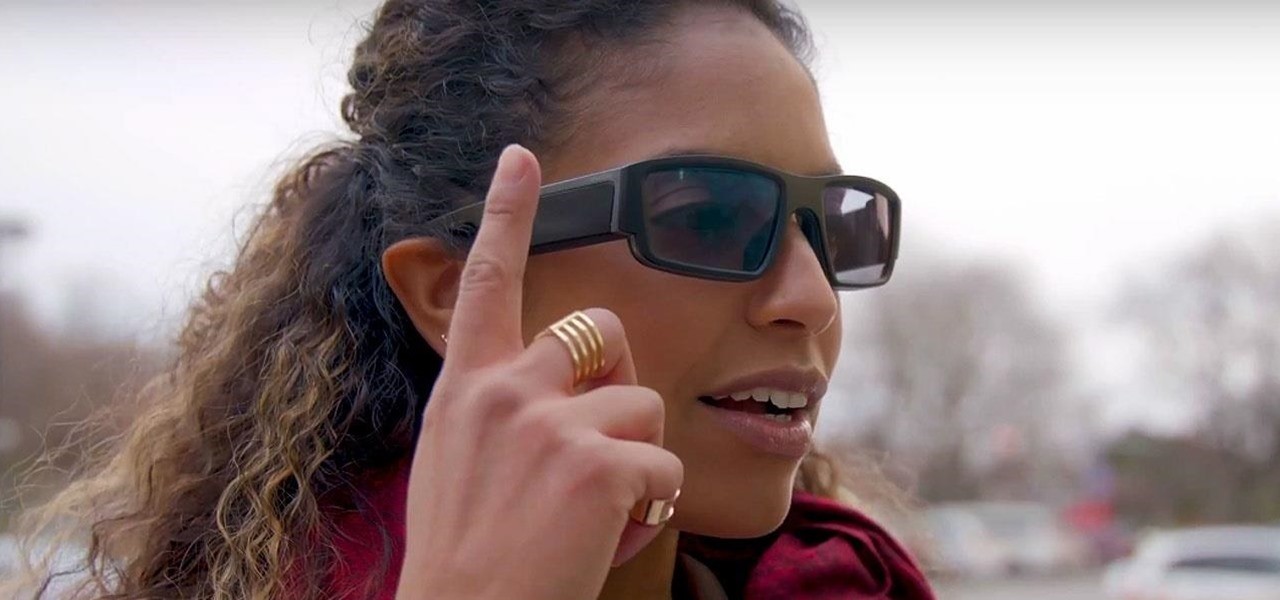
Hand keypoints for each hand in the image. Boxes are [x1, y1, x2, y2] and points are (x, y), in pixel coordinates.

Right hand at [395, 145, 683, 599]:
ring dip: (636, 457)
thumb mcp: (455, 461)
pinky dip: (650, 506)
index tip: (521, 157)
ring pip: (645, 403)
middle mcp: (504, 390)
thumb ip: (494, 407)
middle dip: (618, 379)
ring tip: (589, 512)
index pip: (489, 281)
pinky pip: (663, 466)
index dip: (505, 213)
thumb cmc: (464, 557)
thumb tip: (547, 380)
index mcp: (465, 388)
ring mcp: (550, 423)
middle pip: (603, 332)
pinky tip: (605, 536)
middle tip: (595, 446)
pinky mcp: (597, 464)